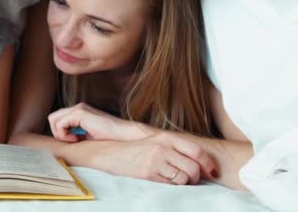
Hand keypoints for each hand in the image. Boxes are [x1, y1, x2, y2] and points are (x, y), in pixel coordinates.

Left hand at [49, 102, 148, 141]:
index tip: (73, 142)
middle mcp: (78, 108)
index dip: (60, 133)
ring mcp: (79, 108)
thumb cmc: (109, 139)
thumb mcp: (87, 137)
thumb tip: (60, 140)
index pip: (58, 119)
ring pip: (53, 119)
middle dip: (58, 133)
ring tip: (75, 140)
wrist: (124, 136)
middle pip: (53, 118)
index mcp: (80, 112)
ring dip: (60, 133)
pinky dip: (64, 134)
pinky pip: (59, 123)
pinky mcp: (80, 112)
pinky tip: (77, 139)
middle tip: (72, 141)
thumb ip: (74, 134)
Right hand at [78, 132, 218, 184]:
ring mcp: (155, 160)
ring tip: (175, 180)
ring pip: (184, 178)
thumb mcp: (156, 142)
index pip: (196, 150)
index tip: (213, 171)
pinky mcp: (149, 173)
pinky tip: (164, 181)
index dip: (208, 163)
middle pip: (193, 167)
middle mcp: (162, 147)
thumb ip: (176, 148)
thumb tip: (200, 161)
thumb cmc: (136, 151)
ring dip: (184, 183)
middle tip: (192, 179)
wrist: (110, 154)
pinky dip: (173, 186)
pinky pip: (171, 184)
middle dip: (196, 177)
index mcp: (165, 137)